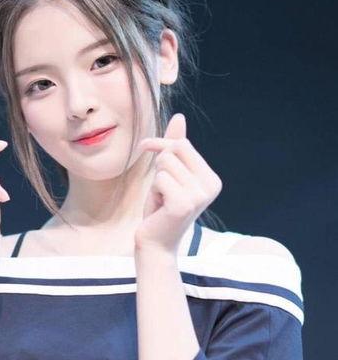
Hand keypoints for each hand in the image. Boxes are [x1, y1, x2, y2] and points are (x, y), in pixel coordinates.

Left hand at [134, 113, 221, 256]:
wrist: (155, 244)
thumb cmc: (160, 210)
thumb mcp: (168, 174)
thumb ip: (174, 147)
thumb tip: (180, 116)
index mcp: (211, 178)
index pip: (182, 144)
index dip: (160, 146)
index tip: (148, 155)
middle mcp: (211, 185)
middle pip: (174, 149)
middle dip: (158, 165)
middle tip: (161, 190)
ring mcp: (200, 195)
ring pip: (164, 162)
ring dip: (155, 180)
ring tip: (161, 200)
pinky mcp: (184, 203)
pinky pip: (159, 178)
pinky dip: (153, 191)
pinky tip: (159, 208)